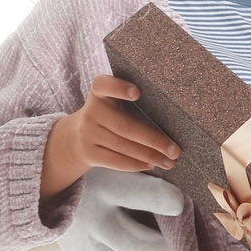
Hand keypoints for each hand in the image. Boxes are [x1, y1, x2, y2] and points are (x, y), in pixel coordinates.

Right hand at [41, 74, 180, 199]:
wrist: (75, 137)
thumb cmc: (108, 114)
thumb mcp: (112, 100)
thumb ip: (130, 100)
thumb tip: (171, 120)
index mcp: (99, 92)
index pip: (103, 85)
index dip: (119, 88)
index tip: (137, 92)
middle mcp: (90, 111)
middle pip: (125, 126)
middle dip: (154, 140)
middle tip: (175, 151)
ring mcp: (87, 133)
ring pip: (123, 147)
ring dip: (150, 156)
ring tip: (170, 162)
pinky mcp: (88, 152)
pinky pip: (115, 161)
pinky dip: (136, 165)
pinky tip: (152, 165)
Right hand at [57, 167, 186, 250]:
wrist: (46, 184)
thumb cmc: (101, 167)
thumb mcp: (120, 161)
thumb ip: (149, 171)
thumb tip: (191, 188)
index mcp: (108, 185)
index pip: (146, 195)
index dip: (171, 202)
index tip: (184, 205)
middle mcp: (95, 218)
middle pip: (143, 244)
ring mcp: (86, 245)